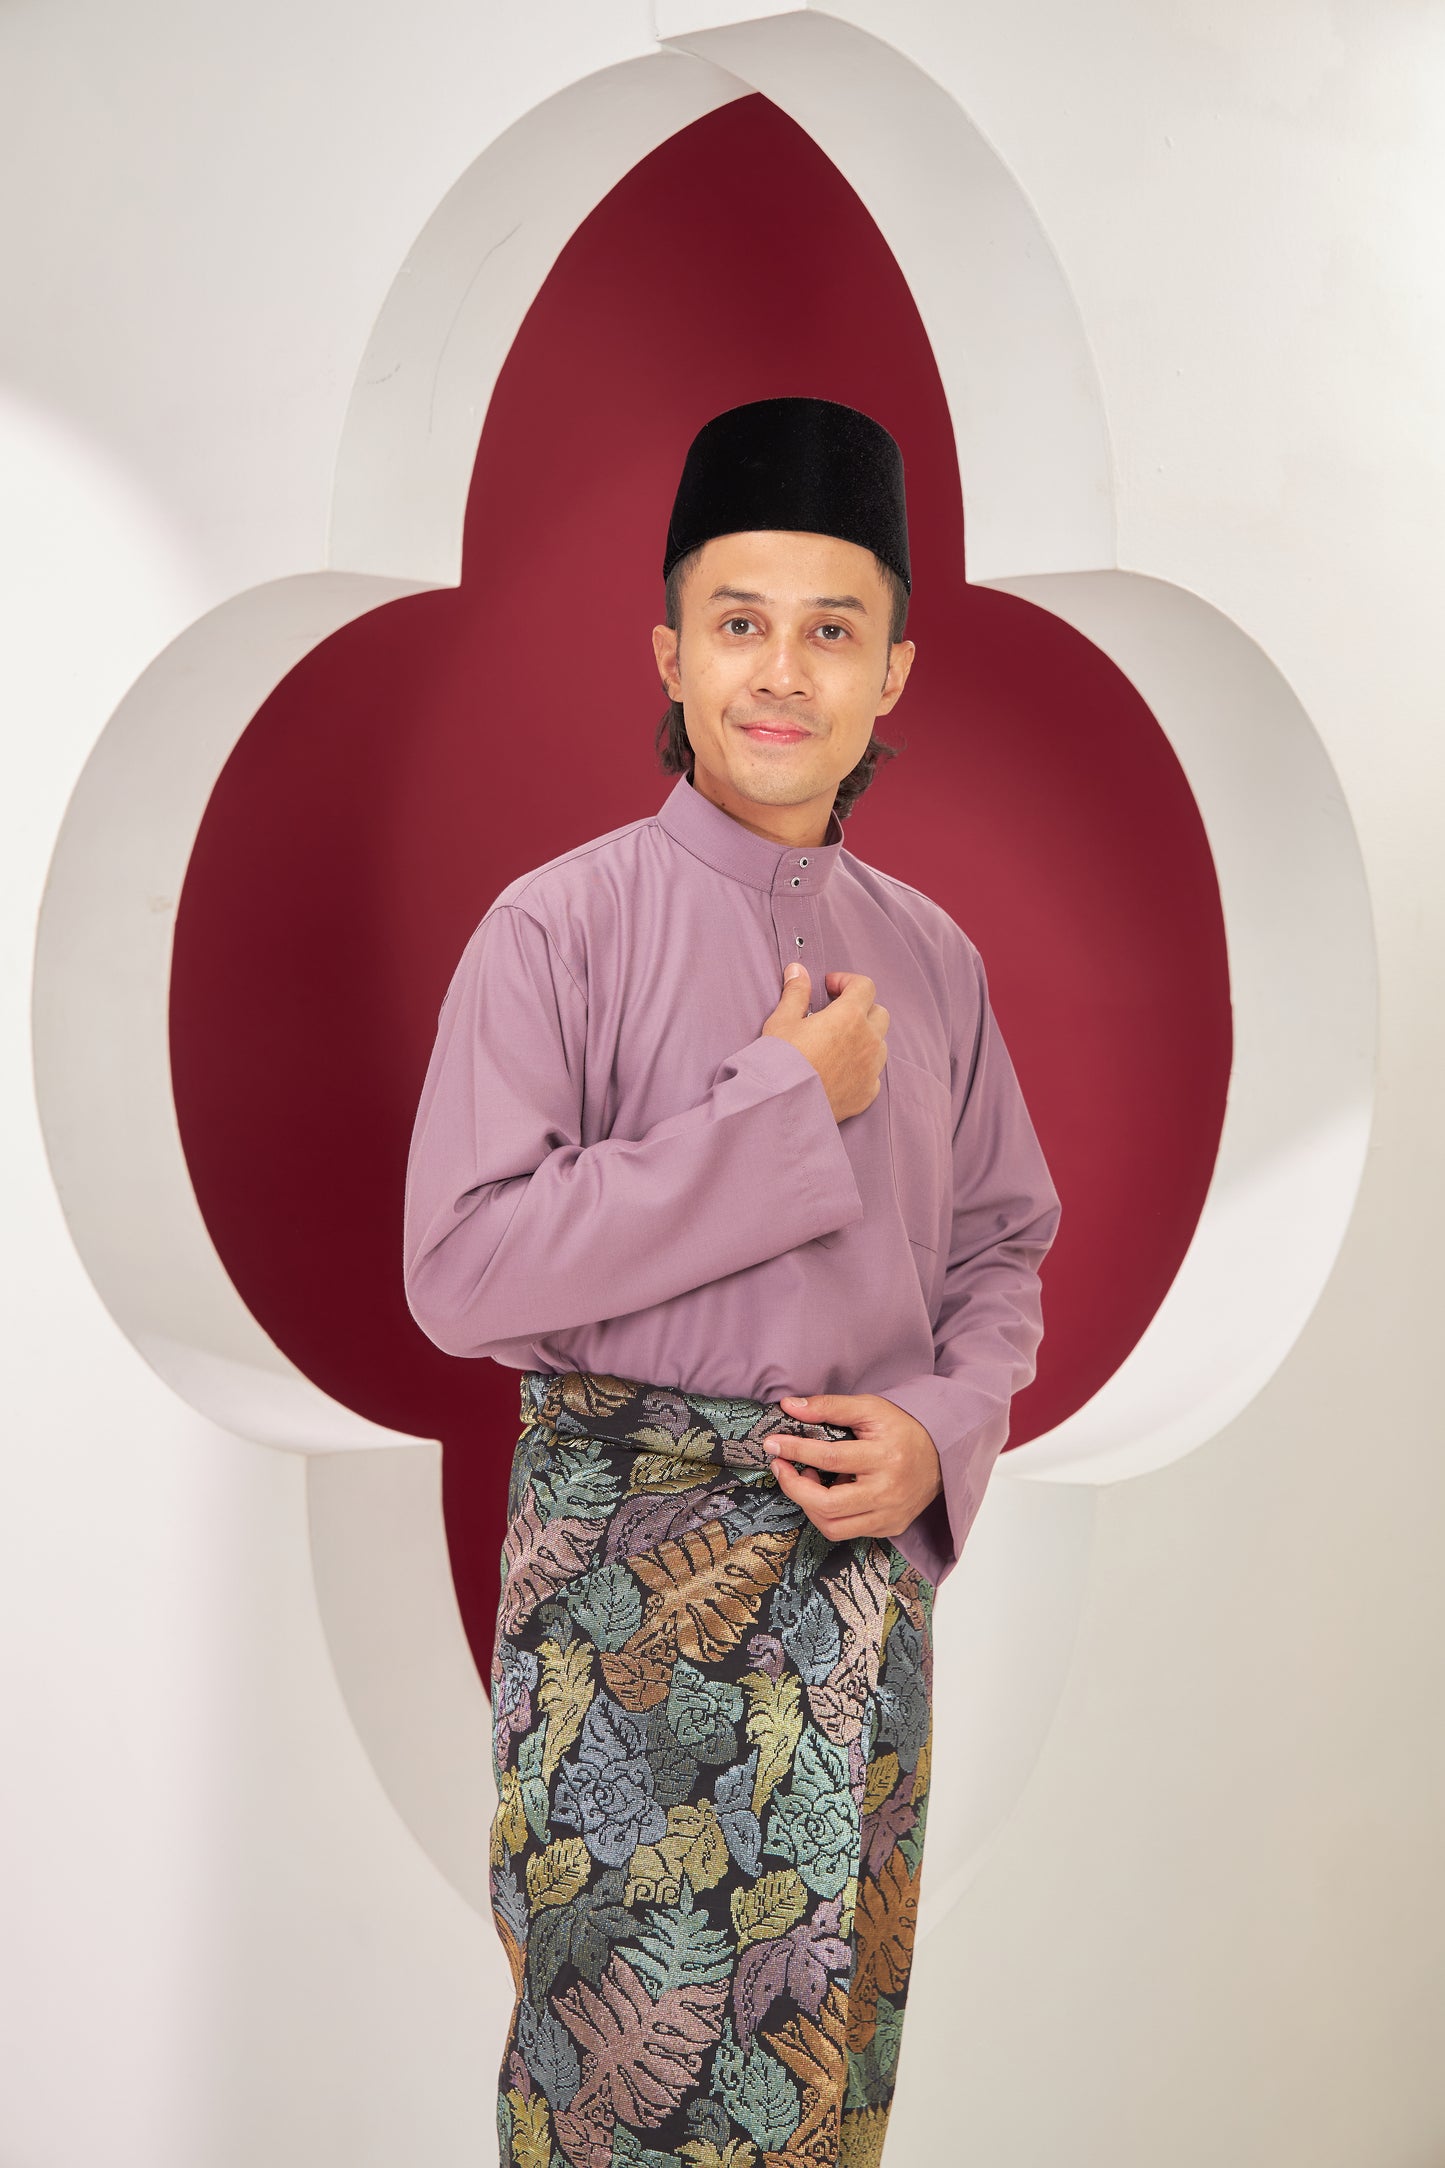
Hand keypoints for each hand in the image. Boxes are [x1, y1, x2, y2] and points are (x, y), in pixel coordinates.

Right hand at [760, 964, 889, 1121]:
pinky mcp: (868, 1093)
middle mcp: (868, 1041)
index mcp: (849, 1017)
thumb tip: (798, 971)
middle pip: (879, 1013)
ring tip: (838, 1043)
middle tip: (836, 1013)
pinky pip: (873, 1072)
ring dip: (864, 1037)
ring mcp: (871, 1069)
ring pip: (880, 1043)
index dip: (847, 981)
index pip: (865, 986)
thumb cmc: (780, 1062)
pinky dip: (861, 1066)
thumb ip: (795, 993)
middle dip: (861, 1008)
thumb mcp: (782, 1021)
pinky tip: (840, 1070)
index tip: (829, 988)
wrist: (782, 1107)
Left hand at [761, 1393, 941, 1541]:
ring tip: (805, 1479)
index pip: (830, 1458)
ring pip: (833, 1526)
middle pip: (827, 1504)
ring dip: (808, 1504)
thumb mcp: (869, 1408)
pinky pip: (847, 1531)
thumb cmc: (902, 1427)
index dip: (795, 1450)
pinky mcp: (890, 1527)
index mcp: (885, 1457)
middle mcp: (888, 1492)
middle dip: (793, 1487)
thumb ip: (829, 1406)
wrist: (942, 1454)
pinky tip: (827, 1492)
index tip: (773, 1444)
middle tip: (780, 1467)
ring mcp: (889, 1515)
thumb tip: (789, 1406)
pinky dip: (828, 1514)